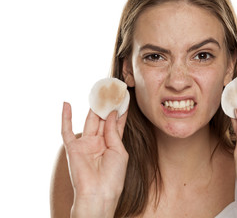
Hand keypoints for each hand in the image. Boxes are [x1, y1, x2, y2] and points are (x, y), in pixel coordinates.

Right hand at [61, 102, 128, 216]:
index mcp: (112, 145)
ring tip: (98, 92)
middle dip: (107, 105)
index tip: (123, 97)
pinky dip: (65, 117)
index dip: (119, 110)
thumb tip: (111, 113)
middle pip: (103, 119)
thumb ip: (114, 132)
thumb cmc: (113, 176)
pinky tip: (67, 104)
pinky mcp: (73, 148)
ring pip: (89, 121)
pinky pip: (66, 130)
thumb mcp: (119, 151)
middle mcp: (99, 142)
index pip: (116, 123)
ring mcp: (86, 144)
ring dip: (93, 107)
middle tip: (111, 90)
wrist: (100, 193)